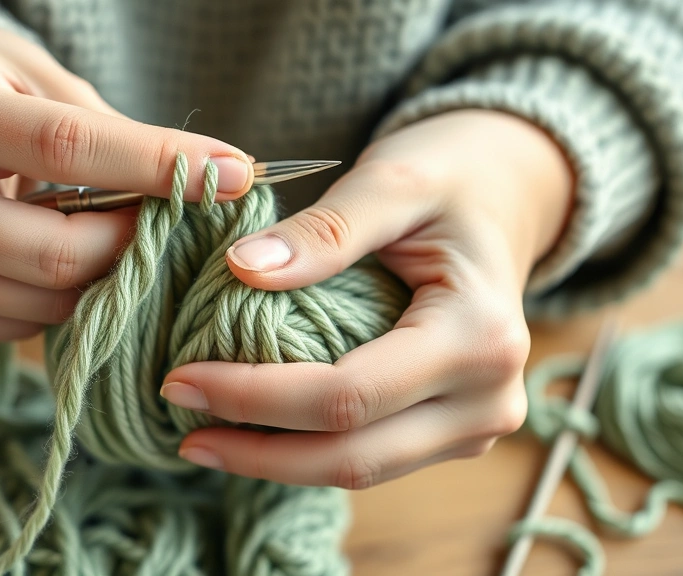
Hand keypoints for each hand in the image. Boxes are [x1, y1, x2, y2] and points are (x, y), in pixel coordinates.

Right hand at [0, 26, 252, 340]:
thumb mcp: (45, 85)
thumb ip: (115, 135)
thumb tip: (212, 184)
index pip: (66, 149)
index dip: (157, 165)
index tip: (231, 175)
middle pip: (62, 251)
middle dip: (136, 240)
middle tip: (170, 220)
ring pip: (53, 300)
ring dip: (106, 276)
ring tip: (113, 237)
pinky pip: (30, 326)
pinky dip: (67, 300)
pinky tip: (61, 260)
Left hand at [162, 110, 573, 487]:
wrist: (502, 200)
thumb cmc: (450, 182)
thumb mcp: (393, 183)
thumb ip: (324, 229)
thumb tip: (243, 270)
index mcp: (481, 338)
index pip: (348, 396)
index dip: (256, 396)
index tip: (181, 378)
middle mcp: (488, 401)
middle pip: (352, 457)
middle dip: (256, 451)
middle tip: (180, 426)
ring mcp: (474, 427)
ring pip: (358, 472)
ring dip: (276, 461)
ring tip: (202, 435)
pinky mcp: (451, 432)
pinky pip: (370, 458)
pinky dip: (306, 450)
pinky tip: (252, 430)